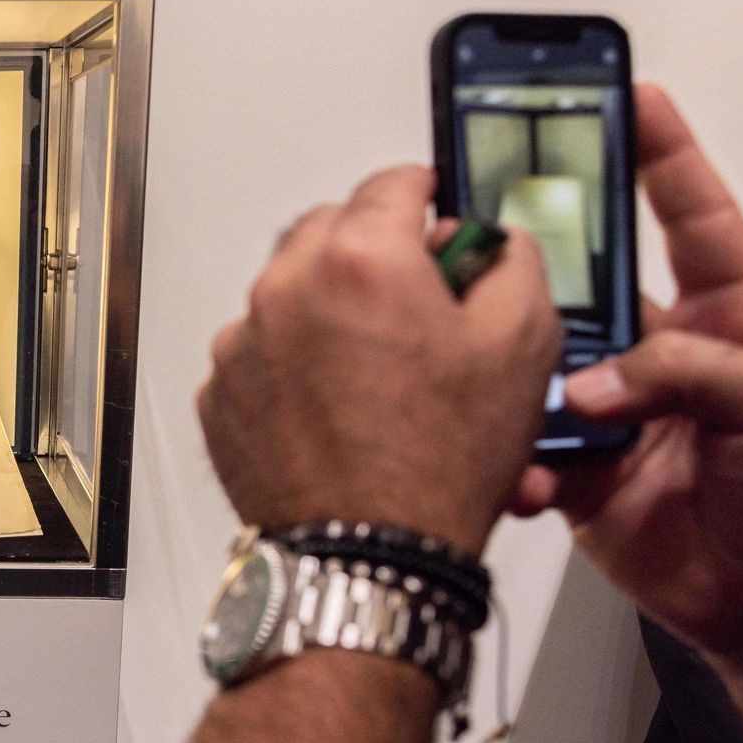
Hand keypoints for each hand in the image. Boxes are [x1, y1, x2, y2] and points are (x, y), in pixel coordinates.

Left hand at [199, 165, 560, 554]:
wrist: (368, 558)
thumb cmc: (438, 464)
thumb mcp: (523, 345)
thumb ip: (513, 263)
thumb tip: (492, 242)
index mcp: (360, 260)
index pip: (394, 184)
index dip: (429, 198)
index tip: (439, 216)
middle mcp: (284, 289)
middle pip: (331, 231)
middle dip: (373, 253)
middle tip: (414, 300)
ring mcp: (241, 344)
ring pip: (289, 293)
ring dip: (328, 309)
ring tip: (375, 368)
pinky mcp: (219, 393)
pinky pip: (259, 353)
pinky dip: (291, 364)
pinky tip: (335, 406)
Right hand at [514, 86, 742, 742]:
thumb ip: (689, 374)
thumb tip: (595, 383)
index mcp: (731, 318)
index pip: (692, 217)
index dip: (662, 157)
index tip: (629, 100)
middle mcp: (667, 357)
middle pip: (595, 286)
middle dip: (549, 261)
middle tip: (501, 233)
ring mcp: (618, 413)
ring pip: (547, 368)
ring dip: (527, 376)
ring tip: (515, 380)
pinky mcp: (581, 473)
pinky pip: (531, 451)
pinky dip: (520, 461)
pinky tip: (529, 468)